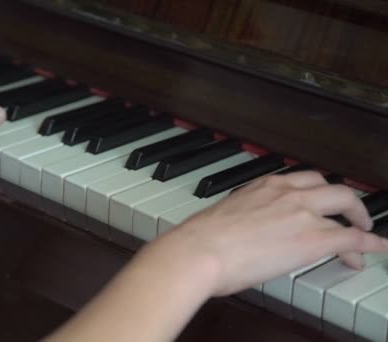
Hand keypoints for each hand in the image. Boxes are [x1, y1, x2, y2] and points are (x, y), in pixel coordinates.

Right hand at [157, 171, 387, 296]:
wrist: (202, 250)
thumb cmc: (202, 239)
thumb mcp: (225, 217)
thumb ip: (243, 219)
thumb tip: (243, 233)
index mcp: (263, 185)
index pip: (301, 181)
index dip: (316, 193)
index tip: (318, 203)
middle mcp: (286, 192)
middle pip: (330, 186)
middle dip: (346, 200)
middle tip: (351, 213)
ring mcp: (302, 212)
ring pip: (346, 204)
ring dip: (359, 218)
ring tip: (364, 233)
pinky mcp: (313, 238)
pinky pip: (353, 237)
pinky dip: (369, 243)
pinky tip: (376, 248)